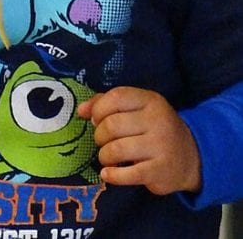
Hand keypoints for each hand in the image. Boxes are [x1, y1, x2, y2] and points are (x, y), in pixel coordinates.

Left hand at [77, 86, 201, 195]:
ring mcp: (160, 146)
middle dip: (99, 135)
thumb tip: (81, 110)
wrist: (191, 157)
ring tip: (107, 157)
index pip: (117, 97)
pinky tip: (107, 173)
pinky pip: (128, 174)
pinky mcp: (160, 171)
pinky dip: (112, 175)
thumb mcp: (137, 109)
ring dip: (104, 155)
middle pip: (112, 125)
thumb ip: (107, 104)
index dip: (99, 109)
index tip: (95, 119)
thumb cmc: (154, 128)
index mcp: (150, 100)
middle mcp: (157, 120)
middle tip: (102, 141)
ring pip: (116, 149)